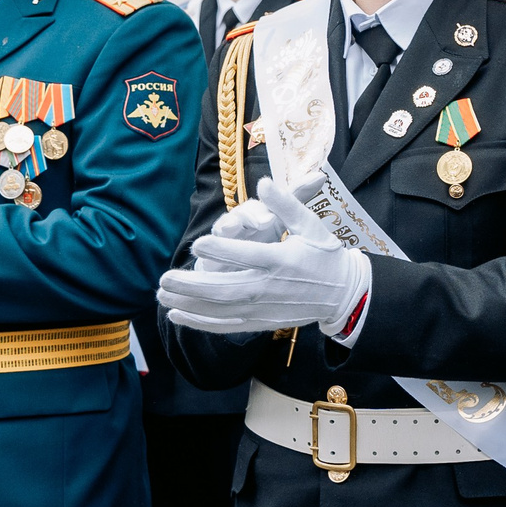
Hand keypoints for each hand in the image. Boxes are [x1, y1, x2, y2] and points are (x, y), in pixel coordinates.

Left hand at [159, 176, 369, 334]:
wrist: (342, 293)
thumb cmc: (325, 254)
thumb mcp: (311, 225)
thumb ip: (286, 204)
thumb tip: (265, 182)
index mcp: (282, 260)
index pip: (248, 255)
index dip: (222, 250)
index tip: (198, 243)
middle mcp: (270, 287)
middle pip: (226, 288)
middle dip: (193, 285)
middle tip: (164, 278)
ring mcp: (264, 308)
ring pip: (221, 309)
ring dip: (190, 304)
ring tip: (163, 296)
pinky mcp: (261, 322)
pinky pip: (227, 325)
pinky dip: (201, 323)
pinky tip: (178, 316)